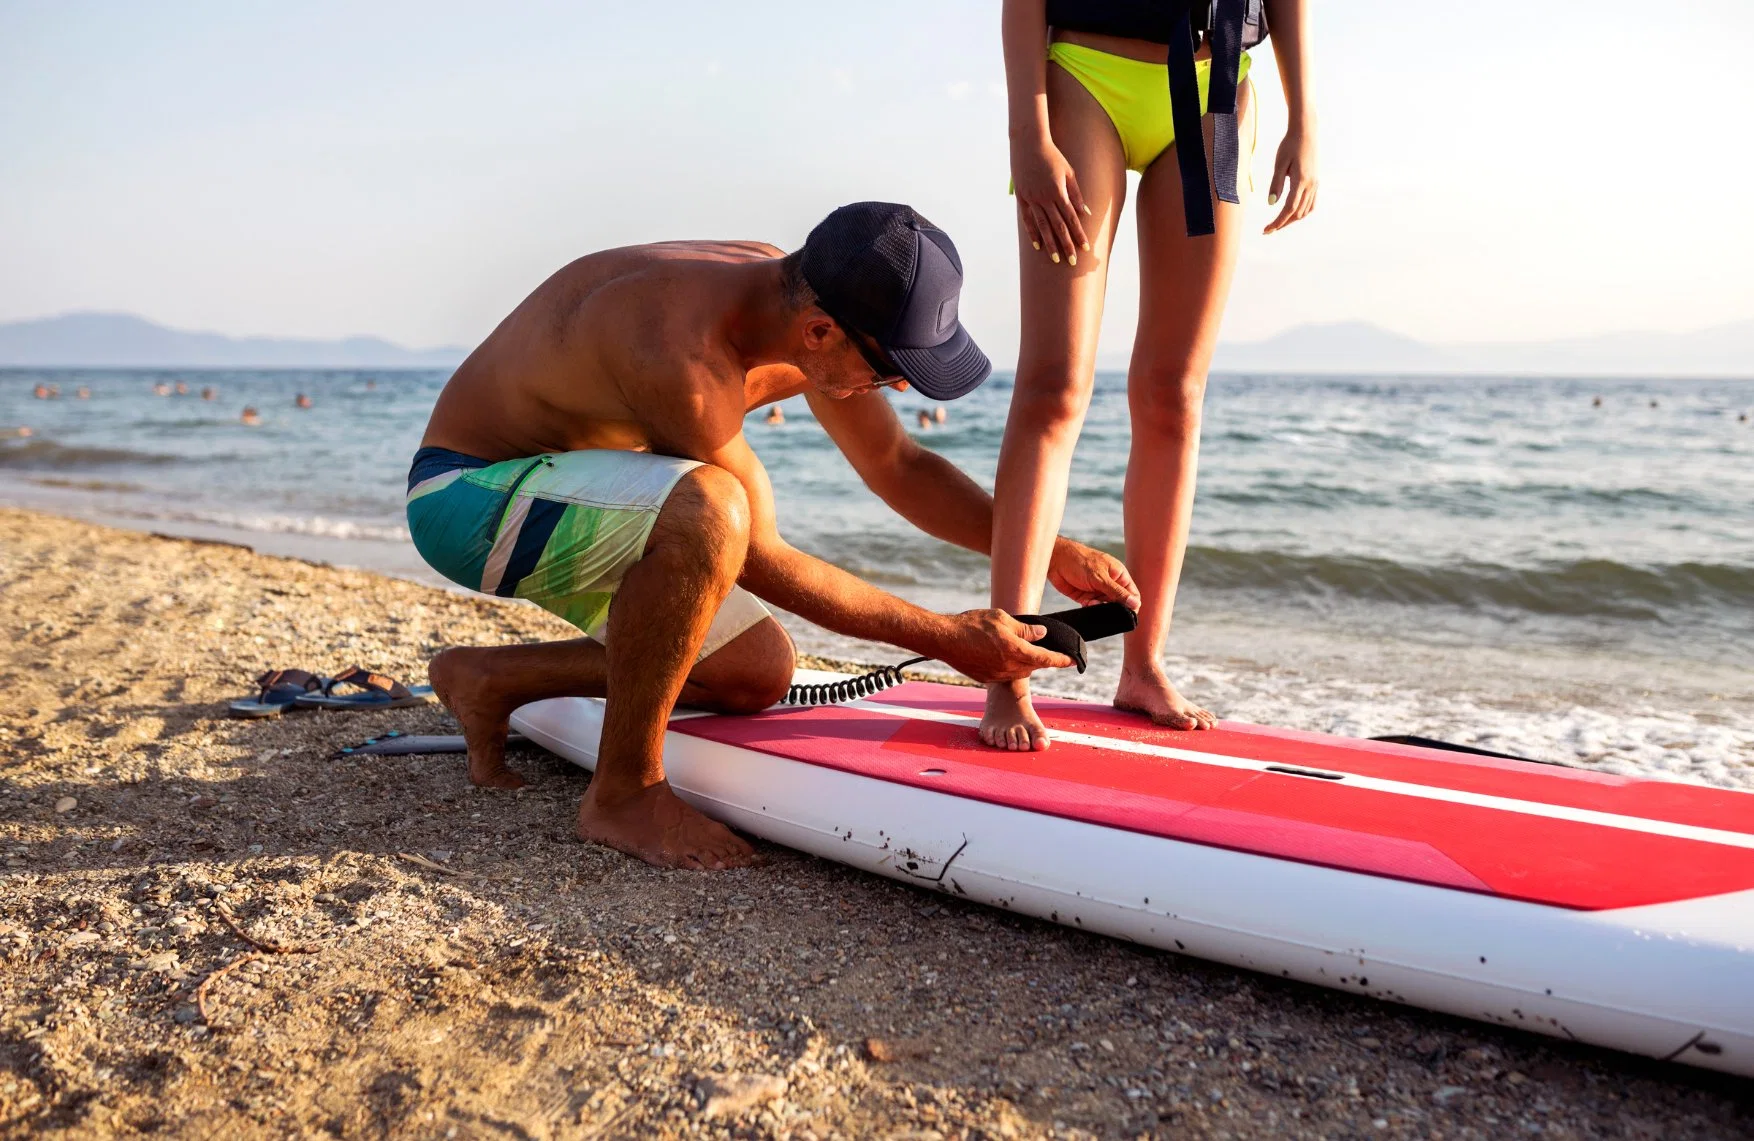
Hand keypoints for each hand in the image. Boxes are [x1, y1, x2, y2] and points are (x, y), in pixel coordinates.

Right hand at [935, 609, 1074, 683]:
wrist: (944, 640)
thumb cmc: (971, 625)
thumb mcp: (1001, 618)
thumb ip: (1024, 628)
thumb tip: (1041, 634)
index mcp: (1015, 650)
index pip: (1046, 658)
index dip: (1061, 660)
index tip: (1072, 661)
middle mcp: (1008, 667)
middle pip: (1034, 666)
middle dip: (1042, 659)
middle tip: (1047, 650)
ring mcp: (997, 675)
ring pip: (1020, 672)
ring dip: (1026, 663)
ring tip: (1022, 650)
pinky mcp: (986, 678)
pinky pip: (1006, 674)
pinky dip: (1011, 666)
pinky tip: (1004, 655)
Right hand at [1012, 137, 1089, 264]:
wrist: (1028, 143)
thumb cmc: (1052, 156)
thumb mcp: (1068, 172)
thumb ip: (1076, 194)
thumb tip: (1085, 213)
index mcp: (1059, 192)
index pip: (1072, 219)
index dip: (1079, 234)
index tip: (1085, 248)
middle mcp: (1045, 198)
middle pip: (1058, 227)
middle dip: (1066, 245)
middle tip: (1072, 262)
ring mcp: (1032, 199)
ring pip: (1042, 226)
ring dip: (1050, 244)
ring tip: (1056, 258)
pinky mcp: (1022, 198)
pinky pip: (1028, 219)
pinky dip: (1032, 233)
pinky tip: (1037, 245)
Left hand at [1047, 538, 1139, 609]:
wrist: (1055, 560)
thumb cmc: (1079, 561)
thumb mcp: (1100, 578)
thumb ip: (1117, 592)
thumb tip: (1135, 603)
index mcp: (1119, 575)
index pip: (1133, 594)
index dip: (1132, 605)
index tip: (1126, 613)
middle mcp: (1110, 583)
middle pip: (1120, 603)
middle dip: (1113, 607)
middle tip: (1103, 605)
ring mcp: (1098, 590)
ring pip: (1106, 607)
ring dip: (1100, 607)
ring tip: (1091, 601)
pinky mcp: (1086, 597)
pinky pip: (1093, 607)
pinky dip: (1090, 608)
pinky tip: (1086, 602)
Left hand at [1263, 124, 1317, 234]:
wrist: (1305, 132)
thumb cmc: (1289, 145)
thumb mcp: (1279, 164)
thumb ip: (1276, 184)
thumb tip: (1271, 203)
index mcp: (1301, 181)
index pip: (1289, 209)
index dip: (1278, 222)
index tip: (1267, 229)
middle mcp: (1311, 185)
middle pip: (1298, 213)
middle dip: (1283, 223)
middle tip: (1268, 229)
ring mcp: (1315, 183)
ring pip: (1306, 210)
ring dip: (1292, 219)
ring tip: (1278, 223)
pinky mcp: (1315, 181)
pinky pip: (1311, 203)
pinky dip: (1301, 211)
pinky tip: (1292, 213)